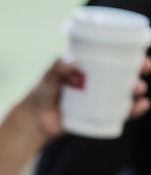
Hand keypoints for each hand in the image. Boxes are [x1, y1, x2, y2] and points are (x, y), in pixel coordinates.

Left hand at [20, 55, 149, 142]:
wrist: (35, 119)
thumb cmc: (42, 93)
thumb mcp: (48, 77)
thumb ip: (57, 68)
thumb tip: (71, 60)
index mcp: (91, 68)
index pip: (116, 57)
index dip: (132, 54)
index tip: (142, 54)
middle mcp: (99, 82)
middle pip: (126, 74)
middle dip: (140, 71)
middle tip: (145, 69)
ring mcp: (100, 99)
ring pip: (126, 93)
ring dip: (138, 91)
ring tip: (138, 90)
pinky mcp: (99, 116)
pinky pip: (121, 113)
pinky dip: (132, 110)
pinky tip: (140, 106)